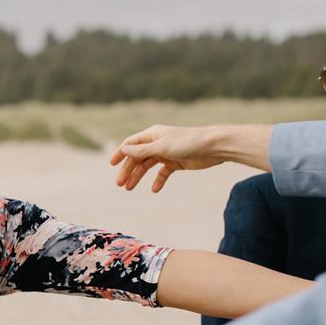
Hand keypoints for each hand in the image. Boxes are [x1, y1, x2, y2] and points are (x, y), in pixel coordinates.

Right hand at [109, 124, 228, 191]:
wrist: (214, 147)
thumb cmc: (188, 143)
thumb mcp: (162, 147)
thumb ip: (142, 150)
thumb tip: (124, 149)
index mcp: (152, 135)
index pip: (131, 144)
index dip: (120, 153)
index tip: (111, 164)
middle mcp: (158, 143)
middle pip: (138, 157)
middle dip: (128, 170)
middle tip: (120, 184)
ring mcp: (167, 153)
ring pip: (148, 166)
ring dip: (138, 176)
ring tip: (130, 188)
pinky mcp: (176, 163)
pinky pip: (163, 173)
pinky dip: (158, 181)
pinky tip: (154, 189)